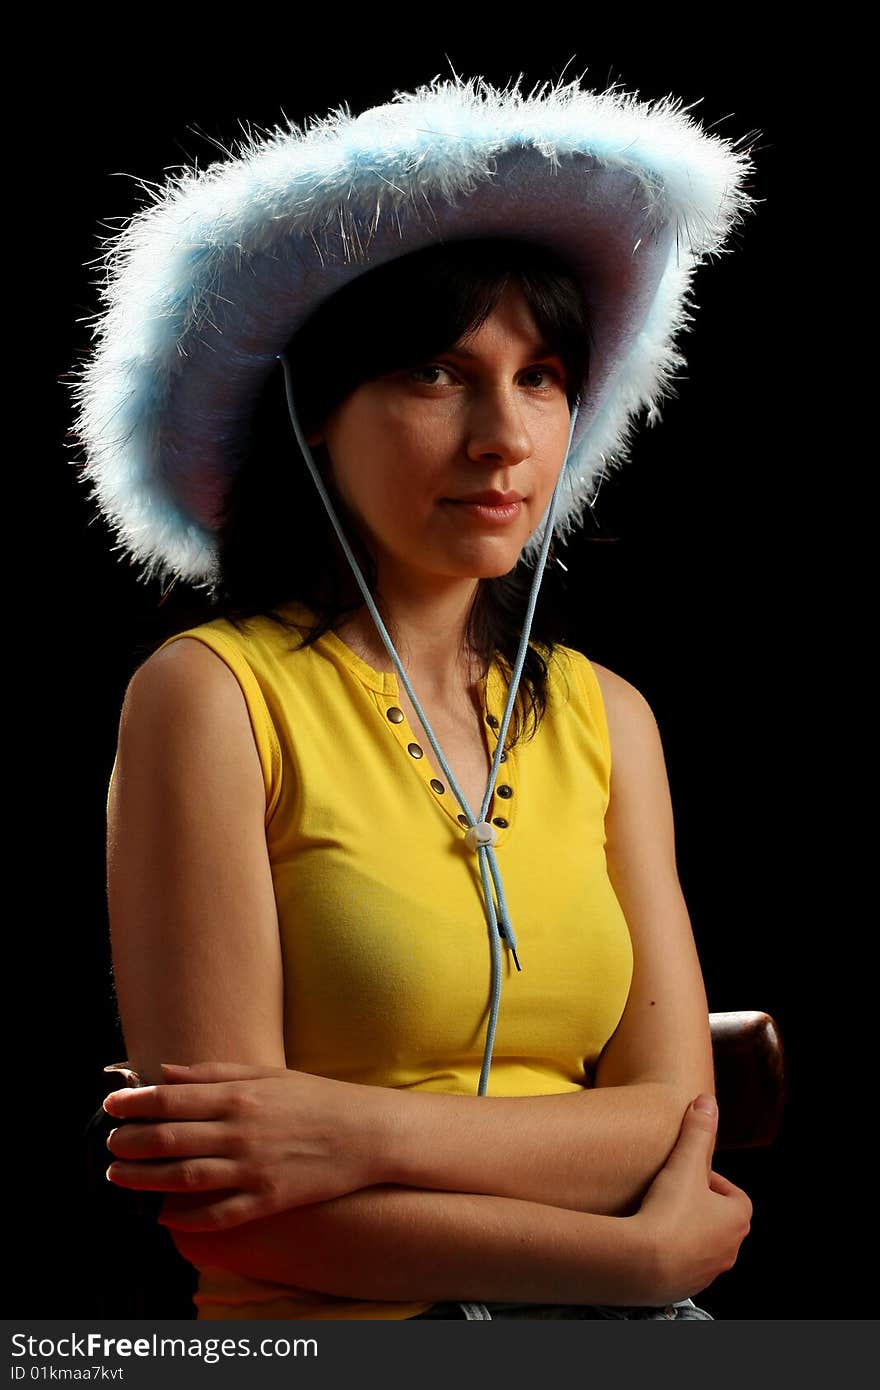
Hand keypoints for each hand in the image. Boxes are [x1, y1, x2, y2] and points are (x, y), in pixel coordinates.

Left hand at [103, 1061, 391, 1231]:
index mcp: (239, 1096)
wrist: (366, 1133)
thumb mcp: (266, 1075)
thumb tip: (166, 1073)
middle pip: (170, 1139)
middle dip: (130, 1142)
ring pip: (184, 1177)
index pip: (172, 1099)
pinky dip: (188, 1218)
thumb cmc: (315, 1098)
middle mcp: (240, 1132)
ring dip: (145, 1179)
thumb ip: (214, 1074)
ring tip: (118, 1177)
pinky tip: (165, 1216)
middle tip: (108, 1144)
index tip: (110, 1106)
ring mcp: (252, 1169)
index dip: (135, 1104)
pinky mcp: (267, 1199)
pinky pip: (218, 1214)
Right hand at [631, 1095, 752, 1304]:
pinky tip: (648, 1239)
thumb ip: (697, 1130)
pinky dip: (671, 1253)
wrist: (643, 1263)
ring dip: (685, 1229)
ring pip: (701, 1243)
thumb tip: (707, 1100)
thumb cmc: (670, 1211)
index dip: (710, 1181)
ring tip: (657, 1215)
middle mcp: (729, 1249)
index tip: (687, 1174)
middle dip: (698, 1205)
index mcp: (737, 1218)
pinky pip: (683, 1265)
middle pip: (718, 1219)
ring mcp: (708, 1272)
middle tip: (671, 1192)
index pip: (733, 1194)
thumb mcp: (684, 1162)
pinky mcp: (685, 1287)